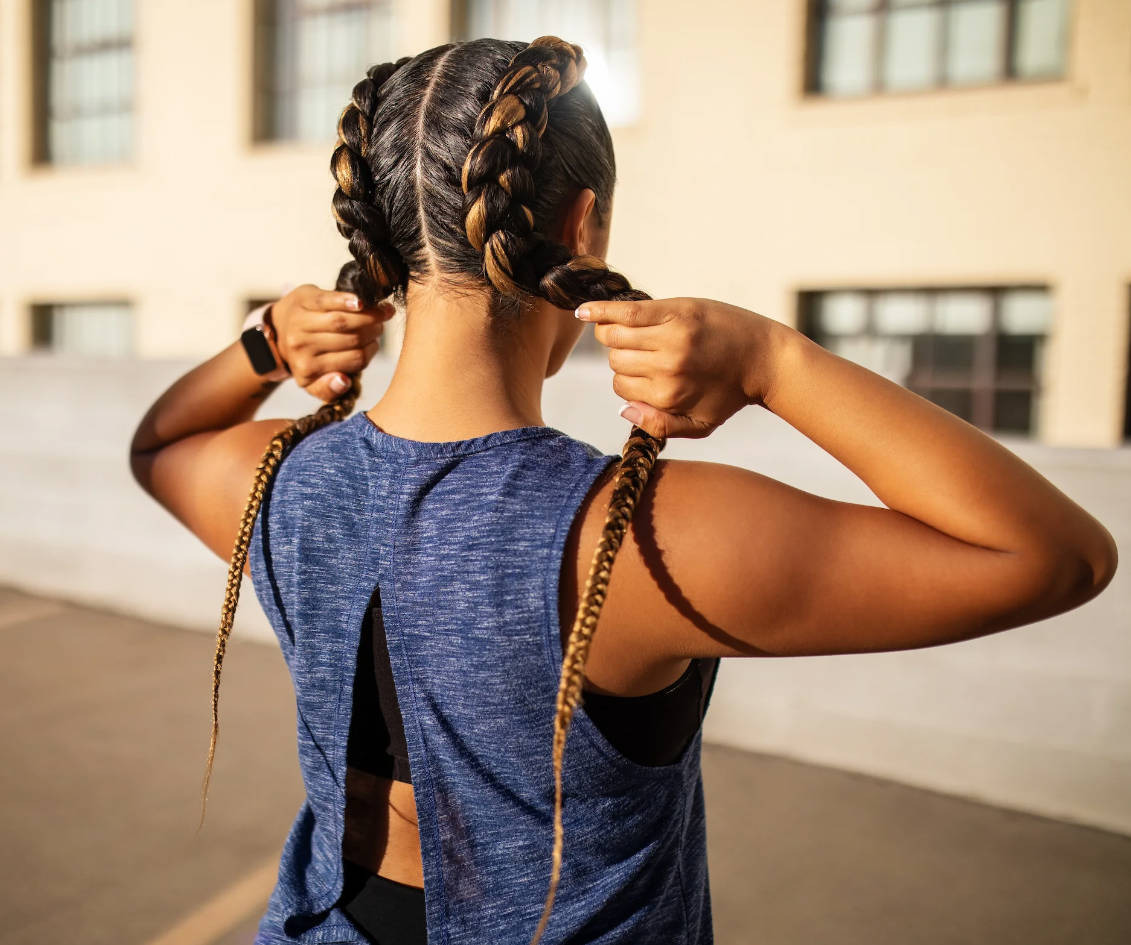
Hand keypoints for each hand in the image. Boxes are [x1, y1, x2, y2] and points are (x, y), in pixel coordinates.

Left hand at [269, 284, 396, 401]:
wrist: (278, 328)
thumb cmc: (305, 355)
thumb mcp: (312, 382)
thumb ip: (328, 390)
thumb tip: (344, 381)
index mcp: (307, 370)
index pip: (354, 360)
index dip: (371, 350)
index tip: (376, 344)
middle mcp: (301, 347)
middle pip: (351, 339)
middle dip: (373, 332)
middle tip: (380, 328)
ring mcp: (301, 322)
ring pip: (343, 321)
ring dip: (368, 316)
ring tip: (379, 314)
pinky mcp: (304, 300)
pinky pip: (329, 300)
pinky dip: (347, 300)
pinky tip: (361, 302)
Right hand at [575, 297, 792, 438]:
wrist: (765, 357)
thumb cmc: (730, 393)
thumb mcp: (700, 425)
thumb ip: (659, 426)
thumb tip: (622, 409)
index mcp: (668, 396)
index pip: (621, 387)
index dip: (629, 381)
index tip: (648, 375)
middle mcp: (666, 367)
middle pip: (615, 361)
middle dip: (622, 359)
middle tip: (647, 354)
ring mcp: (670, 337)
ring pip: (614, 337)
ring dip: (614, 335)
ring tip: (629, 334)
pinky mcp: (675, 311)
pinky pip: (625, 311)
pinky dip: (601, 311)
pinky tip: (584, 312)